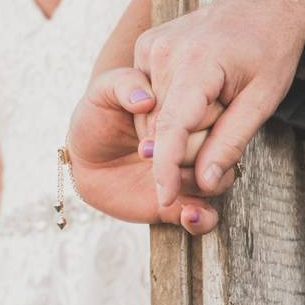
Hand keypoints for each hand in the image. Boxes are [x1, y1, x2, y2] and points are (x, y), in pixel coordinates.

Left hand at [66, 67, 232, 234]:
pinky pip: (205, 216)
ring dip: (202, 187)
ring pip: (219, 181)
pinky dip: (203, 220)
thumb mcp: (104, 93)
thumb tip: (146, 100)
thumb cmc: (97, 116)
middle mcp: (194, 141)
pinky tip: (189, 216)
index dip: (189, 124)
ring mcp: (190, 173)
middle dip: (198, 159)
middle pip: (218, 150)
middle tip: (161, 161)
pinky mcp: (181, 203)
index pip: (207, 113)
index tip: (152, 138)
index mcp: (183, 109)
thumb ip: (123, 85)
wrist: (85, 157)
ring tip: (172, 190)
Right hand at [135, 0, 304, 207]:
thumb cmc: (270, 51)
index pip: (171, 128)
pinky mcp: (146, 45)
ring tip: (215, 103)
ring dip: (180, 126)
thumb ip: (231, 142)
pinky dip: (171, 107)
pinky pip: (150, 97)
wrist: (265, 4)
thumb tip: (206, 182)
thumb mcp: (263, 101)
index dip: (166, 168)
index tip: (163, 197)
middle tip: (224, 121)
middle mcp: (164, 51)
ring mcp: (151, 46)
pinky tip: (198, 91)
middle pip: (161, 127)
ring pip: (152, 115)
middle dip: (188, 143)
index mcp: (197, 63)